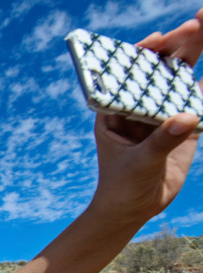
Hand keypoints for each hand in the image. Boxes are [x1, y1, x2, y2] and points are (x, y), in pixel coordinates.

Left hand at [89, 9, 201, 224]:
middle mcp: (138, 105)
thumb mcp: (139, 163)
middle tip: (196, 23)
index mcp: (116, 109)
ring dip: (194, 52)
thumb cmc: (123, 185)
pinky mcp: (181, 124)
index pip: (128, 73)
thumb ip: (161, 142)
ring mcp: (161, 112)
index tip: (159, 39)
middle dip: (177, 44)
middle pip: (158, 67)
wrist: (134, 209)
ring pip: (179, 76)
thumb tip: (186, 118)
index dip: (144, 53)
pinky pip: (197, 97)